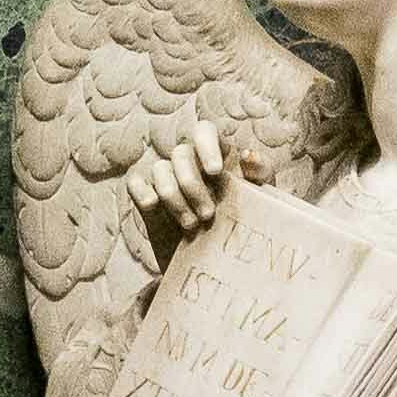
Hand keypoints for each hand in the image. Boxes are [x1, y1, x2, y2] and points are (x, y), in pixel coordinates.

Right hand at [121, 132, 249, 247]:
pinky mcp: (148, 200)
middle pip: (181, 153)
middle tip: (209, 215)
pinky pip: (135, 182)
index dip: (206, 145)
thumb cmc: (241, 225)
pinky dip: (143, 191)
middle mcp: (189, 162)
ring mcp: (166, 179)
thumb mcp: (260, 201)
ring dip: (174, 197)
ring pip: (160, 168)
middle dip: (193, 185)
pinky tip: (154, 205)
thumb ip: (260, 174)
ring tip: (192, 225)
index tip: (215, 172)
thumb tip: (247, 154)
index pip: (204, 131)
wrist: (216, 265)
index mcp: (216, 155)